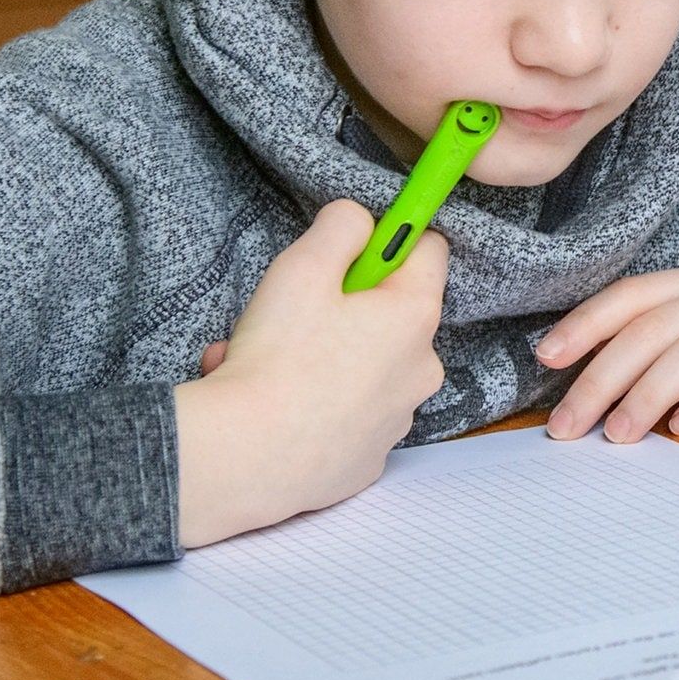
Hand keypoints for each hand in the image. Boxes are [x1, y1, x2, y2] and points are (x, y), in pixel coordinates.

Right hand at [173, 201, 448, 547]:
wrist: (248, 458)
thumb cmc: (279, 358)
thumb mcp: (304, 265)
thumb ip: (341, 226)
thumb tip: (360, 220)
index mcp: (414, 316)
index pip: (429, 249)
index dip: (387, 238)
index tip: (347, 250)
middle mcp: (420, 369)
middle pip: (391, 312)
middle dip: (344, 305)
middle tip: (291, 312)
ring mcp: (396, 419)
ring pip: (362, 365)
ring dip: (320, 356)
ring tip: (263, 361)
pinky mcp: (367, 459)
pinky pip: (346, 413)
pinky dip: (314, 403)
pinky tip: (271, 404)